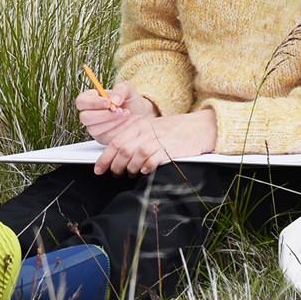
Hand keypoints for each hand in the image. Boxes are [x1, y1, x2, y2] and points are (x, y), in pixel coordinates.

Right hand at [77, 83, 154, 143]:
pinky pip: (106, 137)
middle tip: (120, 110)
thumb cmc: (132, 101)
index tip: (109, 102)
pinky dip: (120, 129)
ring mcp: (94, 128)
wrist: (142, 114)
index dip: (93, 103)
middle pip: (85, 118)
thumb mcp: (129, 89)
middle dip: (104, 115)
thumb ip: (120, 89)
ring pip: (95, 129)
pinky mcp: (103, 138)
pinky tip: (130, 122)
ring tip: (127, 114)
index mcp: (91, 99)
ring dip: (113, 122)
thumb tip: (113, 100)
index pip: (81, 101)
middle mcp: (89, 114)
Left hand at [94, 109, 218, 175]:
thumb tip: (118, 156)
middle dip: (116, 166)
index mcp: (141, 125)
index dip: (104, 158)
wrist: (202, 126)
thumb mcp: (153, 128)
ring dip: (131, 169)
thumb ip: (137, 138)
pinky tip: (146, 171)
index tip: (98, 170)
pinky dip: (146, 167)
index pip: (116, 142)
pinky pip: (153, 160)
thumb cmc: (177, 130)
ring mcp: (160, 140)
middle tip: (116, 174)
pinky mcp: (171, 149)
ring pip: (136, 156)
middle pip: (123, 151)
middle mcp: (148, 131)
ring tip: (133, 173)